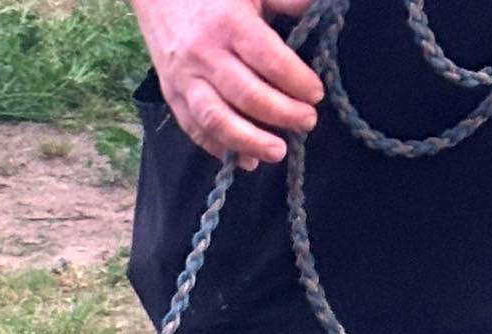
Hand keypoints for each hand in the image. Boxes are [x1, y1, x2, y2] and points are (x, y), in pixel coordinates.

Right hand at [132, 0, 322, 170]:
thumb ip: (285, 0)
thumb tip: (319, 10)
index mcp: (230, 23)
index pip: (268, 59)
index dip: (295, 80)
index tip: (316, 93)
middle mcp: (205, 54)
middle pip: (246, 95)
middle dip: (281, 113)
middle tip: (308, 122)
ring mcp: (185, 79)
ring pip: (217, 120)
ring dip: (249, 141)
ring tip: (277, 152)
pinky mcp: (171, 96)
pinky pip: (195, 129)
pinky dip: (220, 148)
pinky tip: (244, 160)